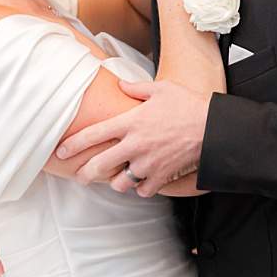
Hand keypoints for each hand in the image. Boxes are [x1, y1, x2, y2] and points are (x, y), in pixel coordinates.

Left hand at [56, 78, 211, 195]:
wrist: (215, 128)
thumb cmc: (188, 105)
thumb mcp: (161, 89)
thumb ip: (136, 89)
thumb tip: (121, 86)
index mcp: (130, 122)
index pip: (92, 135)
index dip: (73, 145)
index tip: (61, 152)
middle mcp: (135, 145)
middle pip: (99, 166)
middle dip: (85, 174)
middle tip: (81, 176)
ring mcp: (148, 163)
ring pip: (120, 183)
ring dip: (116, 182)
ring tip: (116, 178)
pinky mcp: (162, 175)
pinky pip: (144, 190)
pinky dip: (141, 188)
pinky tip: (142, 182)